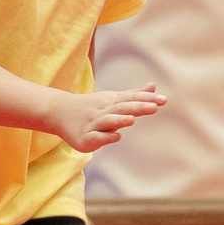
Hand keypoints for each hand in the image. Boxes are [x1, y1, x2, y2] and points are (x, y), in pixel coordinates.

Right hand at [50, 84, 164, 151]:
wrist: (59, 112)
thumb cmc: (91, 107)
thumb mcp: (113, 98)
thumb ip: (134, 94)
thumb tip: (154, 87)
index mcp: (112, 102)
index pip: (132, 99)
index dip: (147, 99)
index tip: (164, 100)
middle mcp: (104, 111)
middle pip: (123, 108)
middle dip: (139, 107)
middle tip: (155, 107)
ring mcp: (94, 124)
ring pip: (108, 121)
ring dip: (120, 120)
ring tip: (132, 120)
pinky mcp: (85, 137)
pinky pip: (96, 137)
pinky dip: (106, 136)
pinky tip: (116, 136)